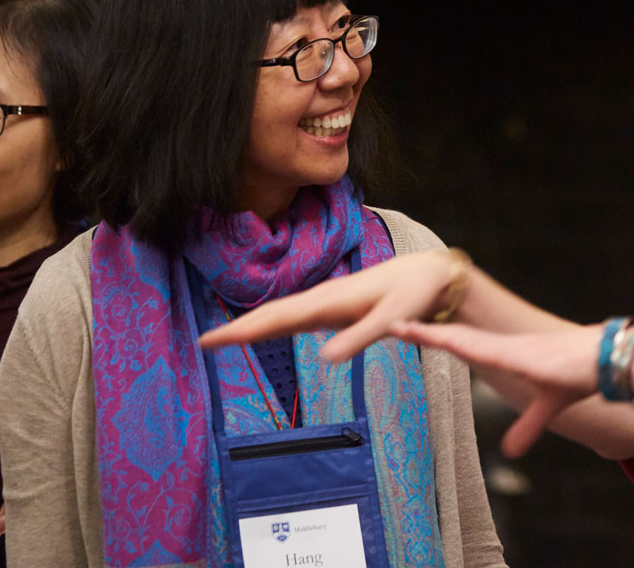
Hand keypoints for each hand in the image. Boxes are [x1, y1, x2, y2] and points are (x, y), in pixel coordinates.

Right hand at [198, 251, 454, 360]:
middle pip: (272, 316)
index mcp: (330, 301)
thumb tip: (326, 359)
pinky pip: (297, 318)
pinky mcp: (336, 310)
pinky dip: (275, 325)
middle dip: (237, 329)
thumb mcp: (394, 317)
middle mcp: (323, 300)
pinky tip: (267, 332)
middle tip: (203, 343)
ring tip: (223, 339)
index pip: (277, 318)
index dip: (243, 330)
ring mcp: (328, 304)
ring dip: (252, 326)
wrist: (430, 274)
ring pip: (282, 316)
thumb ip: (362, 337)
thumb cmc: (414, 294)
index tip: (211, 339)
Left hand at [392, 320, 602, 456]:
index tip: (410, 329)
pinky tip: (444, 340)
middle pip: (454, 335)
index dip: (435, 336)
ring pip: (463, 338)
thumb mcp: (549, 406)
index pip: (462, 343)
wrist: (608, 360)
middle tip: (390, 321)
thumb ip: (527, 427)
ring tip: (402, 326)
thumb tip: (510, 454)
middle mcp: (504, 346)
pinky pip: (486, 349)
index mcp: (506, 352)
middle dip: (423, 329)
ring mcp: (511, 347)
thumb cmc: (581, 375)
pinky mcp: (524, 355)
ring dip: (432, 333)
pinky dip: (463, 345)